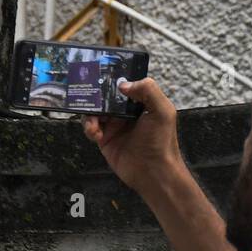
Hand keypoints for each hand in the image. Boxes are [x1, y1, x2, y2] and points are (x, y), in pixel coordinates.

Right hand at [83, 77, 182, 196]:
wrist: (153, 173)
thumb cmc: (161, 142)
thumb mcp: (162, 111)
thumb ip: (148, 91)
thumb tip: (123, 84)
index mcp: (140, 103)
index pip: (124, 86)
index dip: (113, 81)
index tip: (101, 77)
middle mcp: (125, 112)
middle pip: (105, 97)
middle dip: (96, 97)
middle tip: (91, 99)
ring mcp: (114, 125)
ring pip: (94, 111)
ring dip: (91, 113)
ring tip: (95, 123)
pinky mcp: (104, 139)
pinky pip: (90, 127)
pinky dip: (89, 127)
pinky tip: (96, 134)